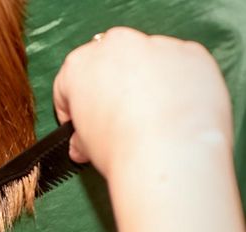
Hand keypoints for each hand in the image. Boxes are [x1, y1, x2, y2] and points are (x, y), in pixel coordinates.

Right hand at [53, 26, 231, 177]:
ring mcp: (156, 45)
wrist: (170, 155)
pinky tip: (179, 109)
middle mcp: (116, 45)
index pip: (70, 83)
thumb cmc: (122, 149)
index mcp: (80, 64)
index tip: (83, 122)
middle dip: (113, 85)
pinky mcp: (191, 54)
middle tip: (121, 117)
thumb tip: (82, 145)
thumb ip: (82, 137)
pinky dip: (180, 83)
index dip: (75, 107)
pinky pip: (181, 65)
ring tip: (156, 116)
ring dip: (149, 81)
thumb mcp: (88, 146)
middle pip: (111, 61)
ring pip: (149, 60)